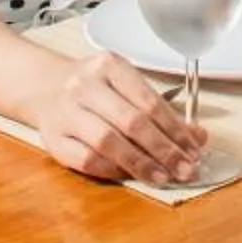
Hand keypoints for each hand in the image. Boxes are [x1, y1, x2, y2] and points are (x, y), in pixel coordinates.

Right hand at [29, 51, 207, 185]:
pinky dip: (112, 170)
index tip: (194, 148)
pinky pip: (87, 159)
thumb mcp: (126, 85)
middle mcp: (84, 86)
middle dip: (163, 149)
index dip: (174, 129)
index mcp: (108, 66)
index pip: (148, 100)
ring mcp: (65, 112)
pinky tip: (131, 175)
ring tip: (163, 177)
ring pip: (107, 142)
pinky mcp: (53, 139)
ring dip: (140, 163)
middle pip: (131, 121)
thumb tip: (197, 137)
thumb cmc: (94, 88)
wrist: (44, 86)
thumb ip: (160, 110)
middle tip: (185, 168)